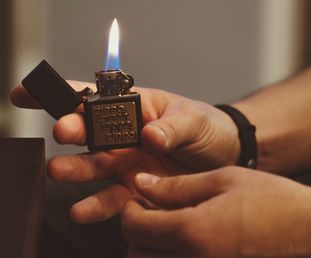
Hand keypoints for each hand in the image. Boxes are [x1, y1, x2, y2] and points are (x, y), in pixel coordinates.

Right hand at [10, 81, 238, 222]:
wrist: (226, 155)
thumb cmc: (208, 128)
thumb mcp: (194, 119)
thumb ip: (172, 127)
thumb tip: (150, 135)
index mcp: (134, 109)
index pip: (93, 97)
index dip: (61, 93)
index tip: (27, 93)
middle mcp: (124, 137)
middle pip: (89, 132)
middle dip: (72, 129)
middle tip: (63, 132)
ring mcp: (127, 164)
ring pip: (94, 166)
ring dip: (75, 169)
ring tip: (58, 171)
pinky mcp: (136, 190)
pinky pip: (113, 198)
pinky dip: (97, 205)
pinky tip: (82, 210)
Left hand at [122, 167, 310, 257]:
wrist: (310, 228)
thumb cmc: (271, 199)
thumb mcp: (223, 180)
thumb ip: (177, 185)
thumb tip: (142, 183)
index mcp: (193, 232)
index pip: (134, 227)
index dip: (129, 209)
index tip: (138, 198)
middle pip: (136, 252)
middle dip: (138, 228)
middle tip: (153, 210)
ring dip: (151, 246)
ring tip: (170, 225)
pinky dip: (170, 256)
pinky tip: (187, 241)